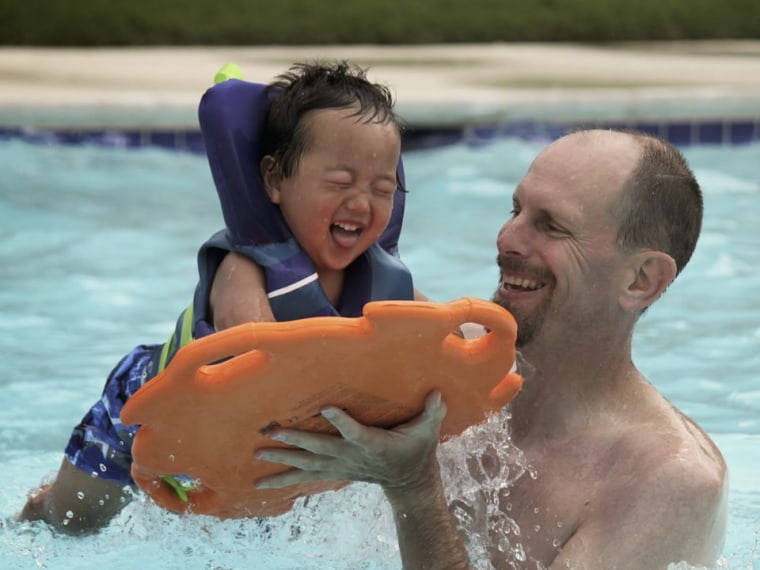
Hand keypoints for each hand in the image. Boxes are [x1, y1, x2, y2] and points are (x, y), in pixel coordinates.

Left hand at [255, 390, 446, 490]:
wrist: (408, 481)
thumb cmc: (415, 449)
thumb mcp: (427, 430)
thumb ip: (431, 412)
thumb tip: (438, 393)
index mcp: (372, 443)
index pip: (355, 432)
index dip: (341, 422)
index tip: (325, 408)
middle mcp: (351, 456)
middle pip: (320, 448)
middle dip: (296, 440)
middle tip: (273, 432)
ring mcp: (340, 465)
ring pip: (307, 464)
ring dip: (282, 459)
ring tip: (258, 456)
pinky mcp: (334, 471)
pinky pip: (305, 476)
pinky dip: (282, 478)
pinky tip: (260, 482)